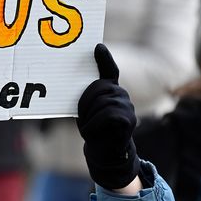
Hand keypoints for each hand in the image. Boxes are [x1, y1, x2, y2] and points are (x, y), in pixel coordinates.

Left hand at [77, 43, 139, 189]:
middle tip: (82, 118)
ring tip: (90, 128)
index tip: (97, 46)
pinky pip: (107, 115)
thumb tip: (71, 80)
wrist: (105, 154)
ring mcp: (128, 106)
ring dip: (89, 117)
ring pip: (102, 102)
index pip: (109, 70)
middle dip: (85, 103)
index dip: (104, 58)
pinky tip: (93, 133)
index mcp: (110, 90)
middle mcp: (121, 94)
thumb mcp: (87, 111)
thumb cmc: (95, 130)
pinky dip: (94, 125)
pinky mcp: (129, 119)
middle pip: (99, 87)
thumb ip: (87, 97)